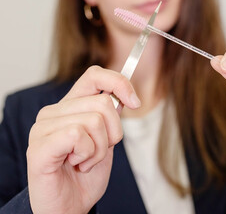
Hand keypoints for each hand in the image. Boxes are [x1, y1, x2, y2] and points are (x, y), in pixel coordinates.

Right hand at [27, 66, 140, 213]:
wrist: (70, 205)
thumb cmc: (86, 174)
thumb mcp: (106, 140)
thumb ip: (110, 117)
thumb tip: (126, 95)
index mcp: (70, 107)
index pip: (94, 75)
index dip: (119, 83)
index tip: (135, 103)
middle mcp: (53, 112)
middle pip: (103, 102)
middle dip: (113, 133)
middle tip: (98, 151)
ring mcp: (43, 128)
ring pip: (94, 121)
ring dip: (100, 149)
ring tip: (85, 161)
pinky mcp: (39, 147)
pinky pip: (77, 135)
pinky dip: (87, 154)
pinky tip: (76, 164)